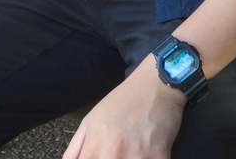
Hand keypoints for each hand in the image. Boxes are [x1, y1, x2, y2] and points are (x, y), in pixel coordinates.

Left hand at [62, 58, 186, 158]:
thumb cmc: (122, 101)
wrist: (156, 84)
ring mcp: (138, 156)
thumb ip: (75, 148)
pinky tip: (147, 154)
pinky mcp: (160, 156)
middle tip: (115, 154)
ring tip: (132, 153)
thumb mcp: (90, 120)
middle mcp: (113, 153)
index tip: (98, 158)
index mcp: (94, 147)